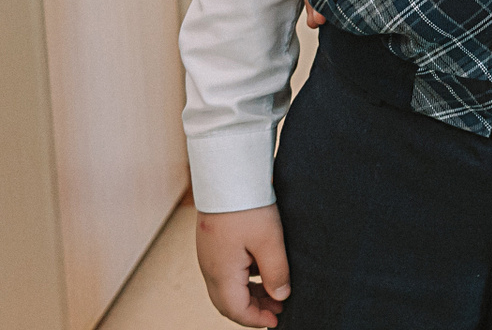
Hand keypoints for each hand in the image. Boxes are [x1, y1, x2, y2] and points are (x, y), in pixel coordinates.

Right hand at [196, 204, 289, 326]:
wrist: (227, 177)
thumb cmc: (248, 207)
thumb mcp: (270, 241)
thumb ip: (276, 271)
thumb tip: (281, 297)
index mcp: (221, 273)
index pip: (235, 310)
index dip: (256, 319)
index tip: (277, 320)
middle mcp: (209, 269)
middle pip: (228, 303)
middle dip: (253, 310)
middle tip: (279, 308)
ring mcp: (209, 257)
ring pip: (226, 289)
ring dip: (249, 295)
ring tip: (275, 291)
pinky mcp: (212, 245)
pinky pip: (225, 273)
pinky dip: (243, 280)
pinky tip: (262, 271)